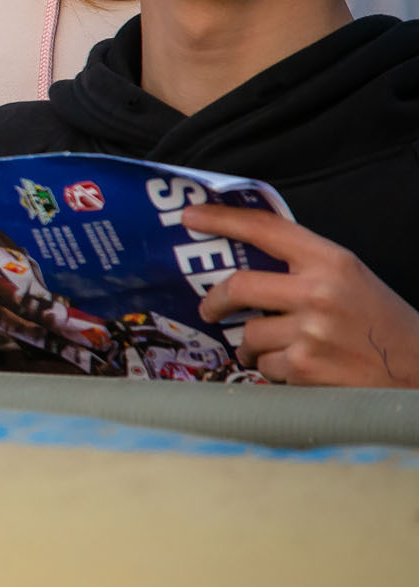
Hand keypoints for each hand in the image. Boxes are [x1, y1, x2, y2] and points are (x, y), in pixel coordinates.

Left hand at [187, 204, 418, 385]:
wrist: (417, 369)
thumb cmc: (378, 321)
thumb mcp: (349, 276)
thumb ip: (302, 265)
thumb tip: (242, 265)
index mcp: (330, 261)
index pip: (265, 229)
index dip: (222, 219)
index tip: (190, 216)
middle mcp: (318, 292)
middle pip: (238, 285)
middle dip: (215, 301)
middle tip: (211, 310)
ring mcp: (310, 331)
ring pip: (247, 333)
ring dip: (250, 344)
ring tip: (272, 347)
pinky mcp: (305, 367)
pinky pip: (264, 365)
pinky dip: (272, 368)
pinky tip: (298, 367)